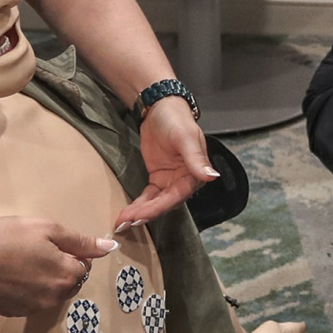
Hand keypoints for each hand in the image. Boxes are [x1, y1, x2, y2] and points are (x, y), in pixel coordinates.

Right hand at [0, 217, 113, 317]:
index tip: (50, 243)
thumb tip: (110, 247)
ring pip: (51, 293)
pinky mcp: (15, 313)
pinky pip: (31, 301)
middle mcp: (55, 297)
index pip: (83, 266)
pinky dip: (26, 291)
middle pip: (69, 282)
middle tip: (34, 251)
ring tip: (20, 263)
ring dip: (44, 280)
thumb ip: (81, 241)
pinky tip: (9, 276)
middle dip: (60, 268)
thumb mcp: (47, 229)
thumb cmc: (6, 237)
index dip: (70, 252)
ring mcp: (34, 308)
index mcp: (67, 275)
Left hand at [113, 99, 217, 230]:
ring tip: (122, 223)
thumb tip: (211, 176)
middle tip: (126, 223)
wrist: (160, 108)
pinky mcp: (157, 179)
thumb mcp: (185, 137)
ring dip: (140, 214)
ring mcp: (170, 181)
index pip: (176, 196)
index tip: (141, 216)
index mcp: (195, 174)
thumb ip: (196, 158)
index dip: (159, 207)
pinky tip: (126, 214)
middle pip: (165, 203)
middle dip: (146, 214)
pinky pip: (148, 197)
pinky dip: (138, 205)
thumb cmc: (176, 120)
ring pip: (155, 203)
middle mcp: (184, 181)